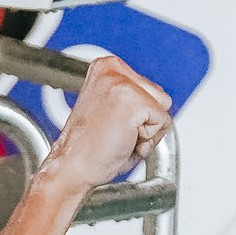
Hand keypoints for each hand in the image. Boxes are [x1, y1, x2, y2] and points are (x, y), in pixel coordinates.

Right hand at [36, 54, 171, 197]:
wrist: (72, 167)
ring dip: (148, 131)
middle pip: (160, 96)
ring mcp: (123, 84)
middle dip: (146, 122)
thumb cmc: (89, 148)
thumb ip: (134, 97)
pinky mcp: (133, 102)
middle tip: (117, 133)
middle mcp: (114, 69)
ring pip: (163, 108)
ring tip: (121, 137)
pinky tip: (124, 142)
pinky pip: (163, 123)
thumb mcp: (111, 110)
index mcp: (106, 66)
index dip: (140, 115)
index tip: (115, 124)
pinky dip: (148, 141)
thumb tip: (161, 101)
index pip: (150, 88)